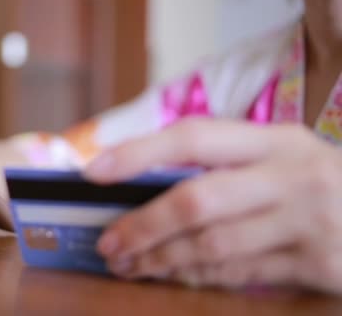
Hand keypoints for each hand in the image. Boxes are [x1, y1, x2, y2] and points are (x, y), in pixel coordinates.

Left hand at [84, 118, 341, 293]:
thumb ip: (225, 166)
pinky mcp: (319, 264)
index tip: (94, 171)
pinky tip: (171, 275)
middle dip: (143, 225)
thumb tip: (145, 186)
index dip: (139, 153)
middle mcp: (291, 176)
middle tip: (107, 242)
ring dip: (161, 259)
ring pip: (212, 245)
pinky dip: (198, 276)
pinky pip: (240, 274)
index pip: (193, 137)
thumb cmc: (320, 184)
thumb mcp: (282, 158)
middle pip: (196, 200)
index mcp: (275, 140)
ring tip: (128, 264)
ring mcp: (308, 222)